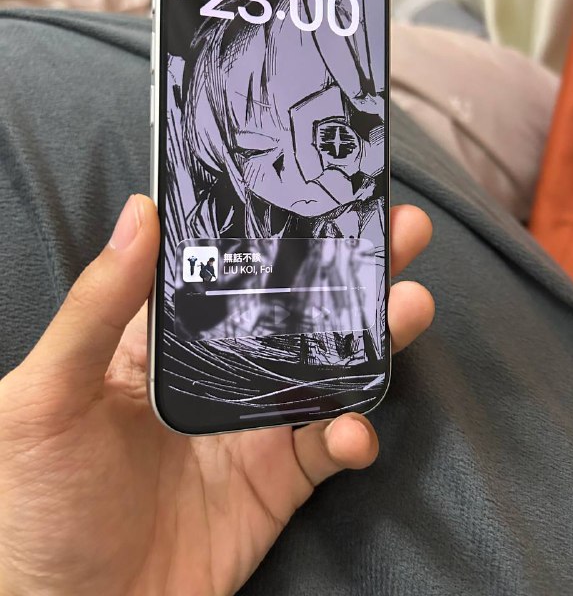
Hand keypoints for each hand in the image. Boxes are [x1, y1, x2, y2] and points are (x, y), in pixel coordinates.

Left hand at [0, 196, 433, 595]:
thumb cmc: (33, 509)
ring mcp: (251, 427)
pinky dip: (351, 437)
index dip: (276, 228)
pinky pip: (327, 450)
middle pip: (295, 309)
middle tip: (397, 232)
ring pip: (327, 369)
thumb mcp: (47, 398)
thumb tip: (140, 213)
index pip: (230, 267)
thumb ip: (96, 307)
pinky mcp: (275, 482)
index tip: (321, 190)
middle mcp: (217, 373)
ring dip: (373, 337)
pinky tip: (352, 430)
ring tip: (408, 305)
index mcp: (164, 340)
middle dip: (349, 268)